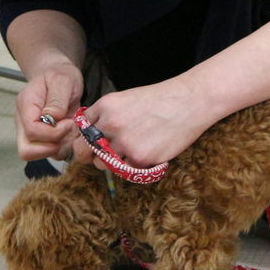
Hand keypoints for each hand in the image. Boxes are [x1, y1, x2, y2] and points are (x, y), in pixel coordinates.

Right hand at [15, 64, 83, 160]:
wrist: (58, 75)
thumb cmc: (59, 75)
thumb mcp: (63, 80)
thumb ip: (57, 100)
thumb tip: (52, 118)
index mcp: (26, 105)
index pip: (31, 130)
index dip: (52, 132)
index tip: (68, 122)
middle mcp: (24, 122)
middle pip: (26, 150)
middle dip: (50, 148)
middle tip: (66, 134)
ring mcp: (31, 132)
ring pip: (38, 155)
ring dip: (59, 148)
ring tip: (70, 131)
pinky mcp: (42, 139)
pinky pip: (50, 153)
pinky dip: (64, 148)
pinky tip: (71, 134)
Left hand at [69, 78, 220, 168]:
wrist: (188, 103)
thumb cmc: (160, 101)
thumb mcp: (126, 99)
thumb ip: (107, 115)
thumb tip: (92, 136)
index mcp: (105, 106)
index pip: (81, 129)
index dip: (86, 138)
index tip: (93, 143)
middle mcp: (110, 124)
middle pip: (84, 150)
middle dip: (89, 155)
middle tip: (101, 156)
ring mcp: (124, 142)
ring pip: (102, 164)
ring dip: (112, 163)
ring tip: (131, 152)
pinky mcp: (139, 158)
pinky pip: (124, 170)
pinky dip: (132, 166)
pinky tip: (145, 153)